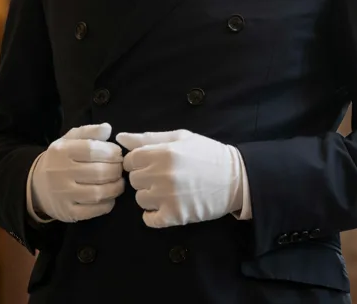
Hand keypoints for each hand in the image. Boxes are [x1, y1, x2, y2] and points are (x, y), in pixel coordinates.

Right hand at [30, 123, 124, 222]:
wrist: (37, 185)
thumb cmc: (60, 159)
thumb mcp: (70, 140)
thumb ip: (89, 132)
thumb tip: (108, 128)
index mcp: (62, 151)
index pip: (93, 150)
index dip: (111, 152)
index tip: (118, 154)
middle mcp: (60, 173)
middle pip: (98, 172)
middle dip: (116, 170)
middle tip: (120, 169)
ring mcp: (63, 195)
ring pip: (97, 193)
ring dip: (115, 188)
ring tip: (119, 182)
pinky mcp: (67, 212)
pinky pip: (92, 211)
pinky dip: (107, 205)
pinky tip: (110, 197)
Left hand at [117, 130, 244, 227]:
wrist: (236, 179)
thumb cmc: (208, 154)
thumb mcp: (181, 138)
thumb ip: (148, 138)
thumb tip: (120, 138)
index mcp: (163, 152)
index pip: (130, 160)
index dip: (138, 162)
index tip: (151, 164)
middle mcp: (162, 174)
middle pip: (133, 180)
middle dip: (145, 179)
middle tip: (163, 177)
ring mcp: (168, 196)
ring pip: (140, 200)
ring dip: (150, 197)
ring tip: (168, 191)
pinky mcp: (175, 215)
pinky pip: (149, 219)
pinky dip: (154, 216)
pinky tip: (167, 206)